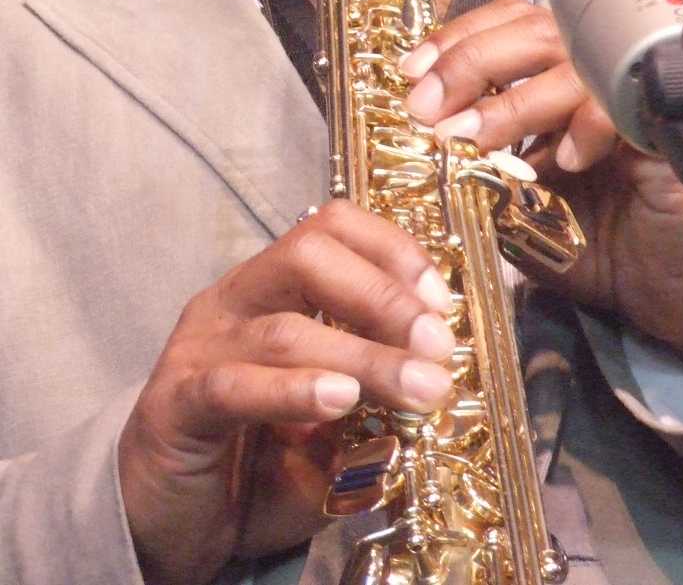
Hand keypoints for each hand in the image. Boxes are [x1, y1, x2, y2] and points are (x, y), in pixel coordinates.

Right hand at [119, 201, 454, 584]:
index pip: (331, 230)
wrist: (166, 526)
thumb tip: (436, 380)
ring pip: (286, 328)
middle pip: (307, 255)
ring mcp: (200, 348)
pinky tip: (340, 399)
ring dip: (364, 356)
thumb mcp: (331, 432)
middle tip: (436, 345)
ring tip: (417, 388)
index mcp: (271, 289)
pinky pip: (235, 386)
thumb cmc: (255, 466)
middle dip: (383, 294)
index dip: (392, 253)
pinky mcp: (175, 405)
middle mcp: (234, 302)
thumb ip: (374, 404)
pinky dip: (293, 390)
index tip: (441, 303)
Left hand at [401, 0, 682, 393]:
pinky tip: (563, 162)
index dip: (457, 38)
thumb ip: (475, 165)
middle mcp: (593, 78)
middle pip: (534, 31)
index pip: (507, 24)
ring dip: (511, 101)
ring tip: (470, 136)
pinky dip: (584, 127)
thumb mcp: (510, 203)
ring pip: (571, 65)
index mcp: (555, 81)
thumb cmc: (588, 245)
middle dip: (470, 62)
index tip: (413, 73)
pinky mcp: (661, 136)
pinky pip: (621, 108)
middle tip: (427, 106)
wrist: (657, 297)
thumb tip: (417, 140)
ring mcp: (629, 102)